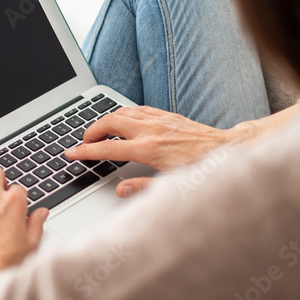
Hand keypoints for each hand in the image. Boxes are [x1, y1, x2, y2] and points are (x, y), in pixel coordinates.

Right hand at [64, 106, 235, 197]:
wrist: (228, 149)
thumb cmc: (202, 169)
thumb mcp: (172, 185)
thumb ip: (143, 187)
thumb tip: (120, 190)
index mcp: (148, 149)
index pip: (107, 149)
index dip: (85, 151)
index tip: (71, 153)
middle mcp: (151, 130)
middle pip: (109, 123)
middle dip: (90, 131)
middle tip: (83, 142)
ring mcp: (159, 120)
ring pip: (122, 112)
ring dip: (106, 120)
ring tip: (98, 131)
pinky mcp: (167, 115)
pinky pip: (138, 109)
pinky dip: (124, 114)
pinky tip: (123, 121)